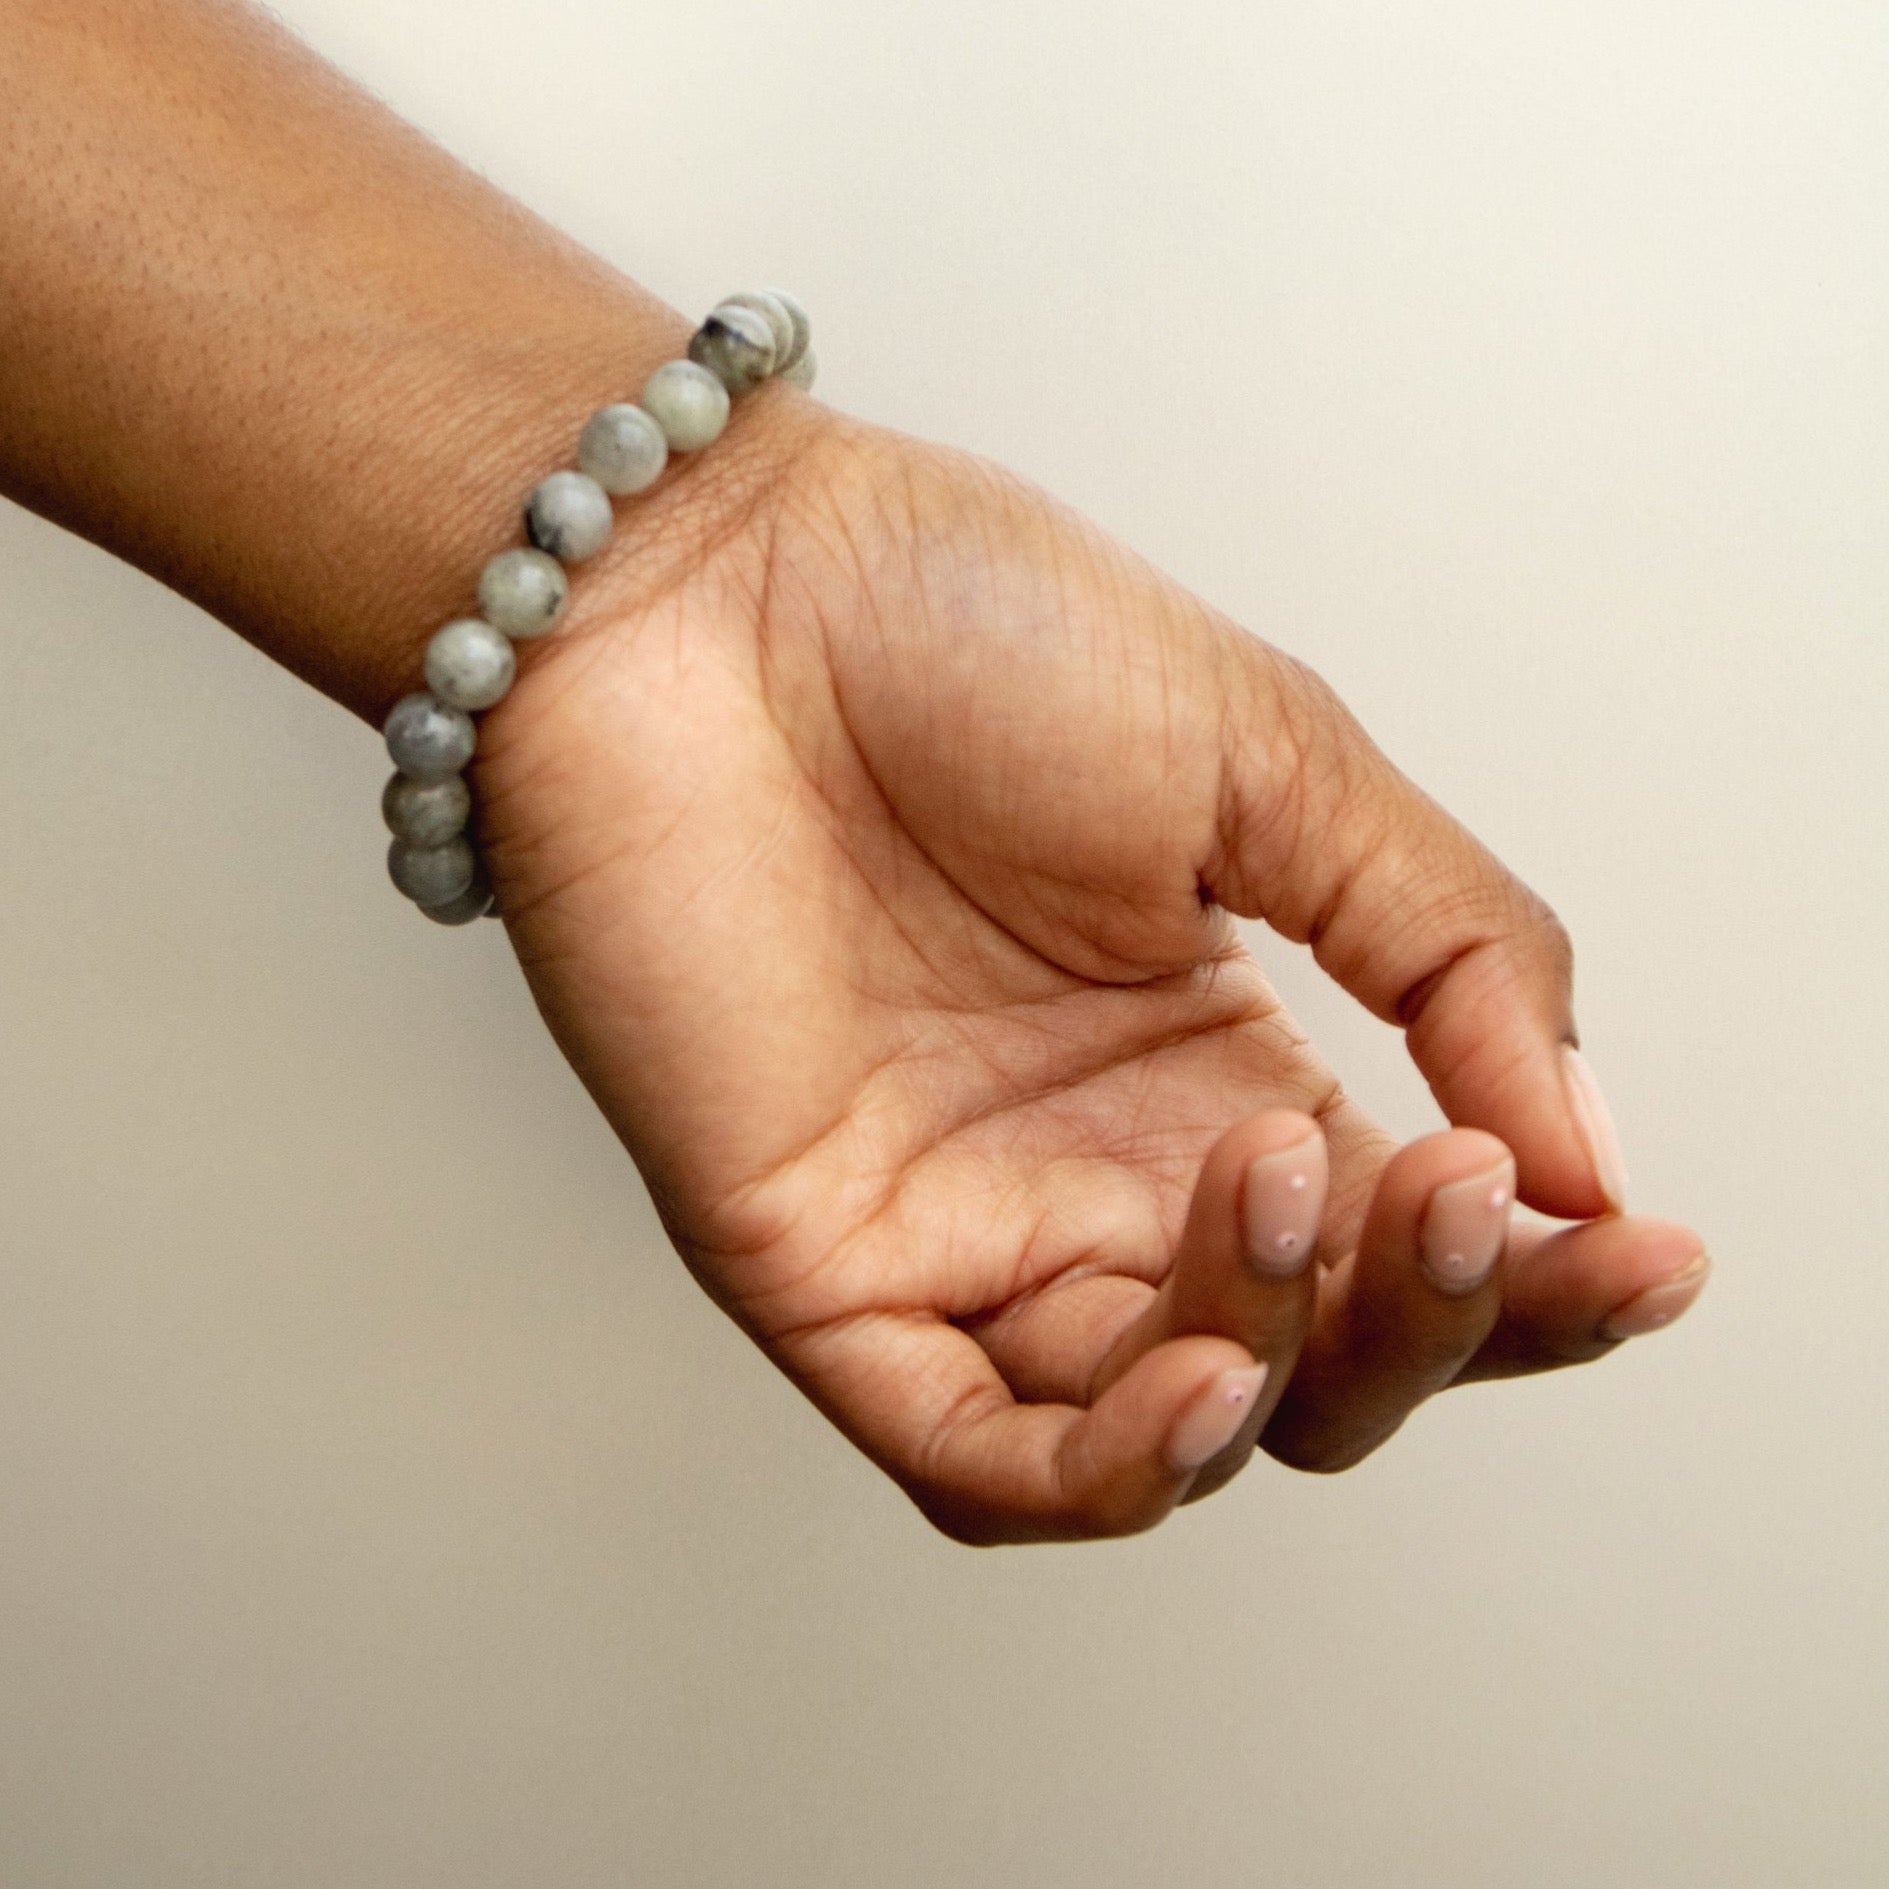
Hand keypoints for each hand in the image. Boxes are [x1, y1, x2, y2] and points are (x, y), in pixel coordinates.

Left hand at [476, 398, 1707, 1542]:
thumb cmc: (954, 628)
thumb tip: (1585, 1154)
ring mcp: (959, 1225)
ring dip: (1277, 1362)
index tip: (1636, 1250)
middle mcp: (1092, 1166)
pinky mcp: (818, 1263)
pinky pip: (971, 1452)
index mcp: (1208, 1059)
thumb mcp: (1269, 761)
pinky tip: (1203, 1384)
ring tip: (1290, 1193)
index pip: (1400, 1237)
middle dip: (1424, 1319)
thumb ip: (1444, 947)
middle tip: (1458, 1191)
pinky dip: (1104, 1467)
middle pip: (1306, 1361)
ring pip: (1160, 1422)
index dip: (1533, 1272)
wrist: (704, 583)